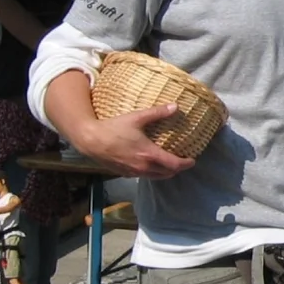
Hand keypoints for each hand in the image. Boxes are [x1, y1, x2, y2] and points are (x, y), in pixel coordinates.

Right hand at [72, 104, 196, 179]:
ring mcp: (134, 172)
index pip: (174, 165)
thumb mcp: (137, 118)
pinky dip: (152, 173)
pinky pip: (144, 176)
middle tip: (182, 162)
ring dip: (165, 172)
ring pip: (156, 177)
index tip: (192, 160)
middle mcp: (144, 167)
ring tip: (169, 164)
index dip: (186, 164)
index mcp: (150, 155)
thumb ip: (157, 113)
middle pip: (167, 174)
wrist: (91, 141)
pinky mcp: (125, 174)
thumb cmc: (114, 128)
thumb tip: (175, 106)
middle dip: (177, 169)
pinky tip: (151, 164)